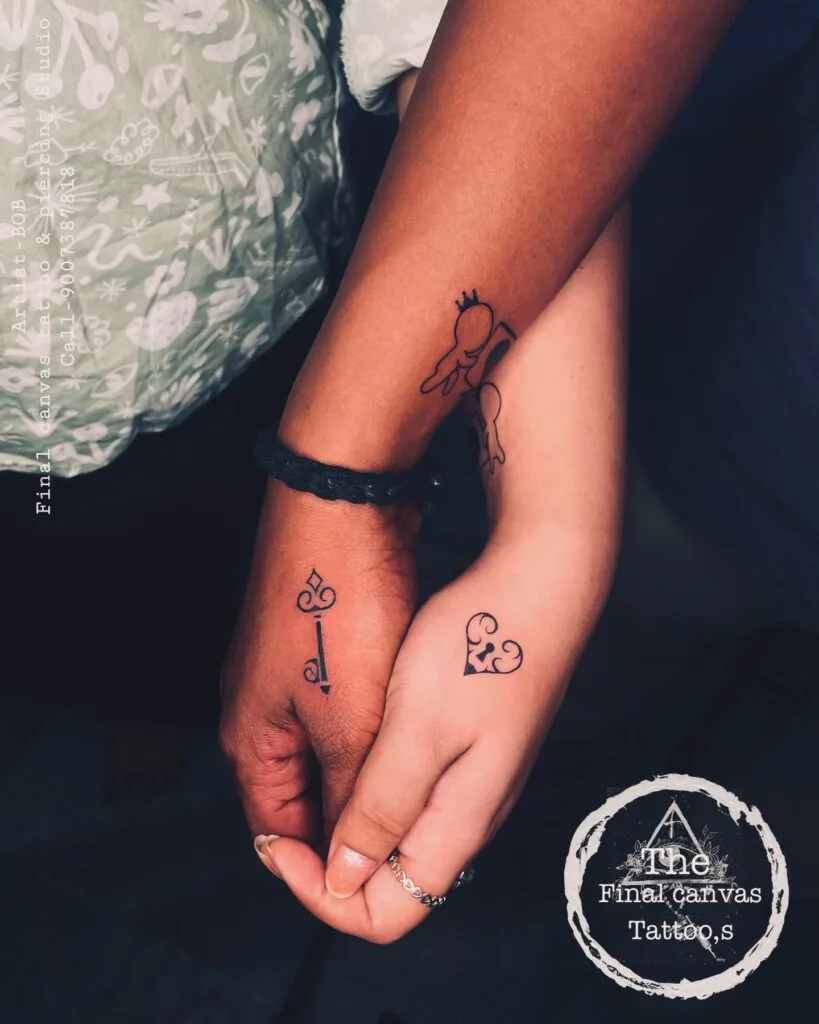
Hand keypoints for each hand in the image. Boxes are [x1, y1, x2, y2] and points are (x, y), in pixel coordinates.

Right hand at [219, 480, 418, 843]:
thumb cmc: (338, 608)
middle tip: (411, 821)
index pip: (279, 831)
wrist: (341, 505)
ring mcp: (284, 672)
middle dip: (353, 810)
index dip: (326, 860)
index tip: (380, 866)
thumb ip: (352, 796)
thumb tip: (355, 860)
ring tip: (417, 776)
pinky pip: (340, 703)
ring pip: (326, 745)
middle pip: (302, 790)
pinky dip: (372, 721)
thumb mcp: (352, 722)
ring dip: (365, 763)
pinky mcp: (314, 642)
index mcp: (249, 739)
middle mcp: (257, 709)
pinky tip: (411, 723)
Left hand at [253, 530, 608, 940]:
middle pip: (389, 883)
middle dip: (326, 864)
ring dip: (345, 823)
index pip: (385, 915)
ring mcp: (470, 780)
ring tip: (307, 780)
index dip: (322, 897)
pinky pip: (410, 794)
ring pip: (396, 836)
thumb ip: (382, 809)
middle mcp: (466, 815)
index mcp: (455, 825)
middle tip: (283, 820)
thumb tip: (346, 879)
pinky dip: (367, 787)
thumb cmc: (479, 652)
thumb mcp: (417, 732)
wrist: (539, 589)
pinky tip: (349, 745)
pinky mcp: (467, 747)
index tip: (281, 846)